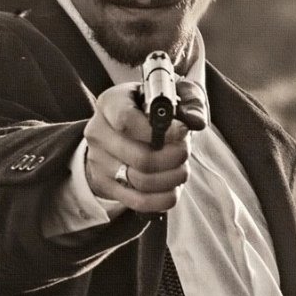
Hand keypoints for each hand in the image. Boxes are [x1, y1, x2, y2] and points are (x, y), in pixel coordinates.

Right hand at [83, 80, 202, 214]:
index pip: (127, 120)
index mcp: (111, 103)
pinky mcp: (105, 185)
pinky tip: (173, 187)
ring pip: (142, 181)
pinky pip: (139, 201)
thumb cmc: (149, 109)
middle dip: (173, 158)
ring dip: (172, 178)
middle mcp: (99, 132)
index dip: (161, 131)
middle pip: (140, 157)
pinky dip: (163, 198)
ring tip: (181, 168)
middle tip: (185, 152)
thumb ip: (190, 100)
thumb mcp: (170, 94)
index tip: (183, 132)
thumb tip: (196, 121)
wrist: (119, 130)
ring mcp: (99, 162)